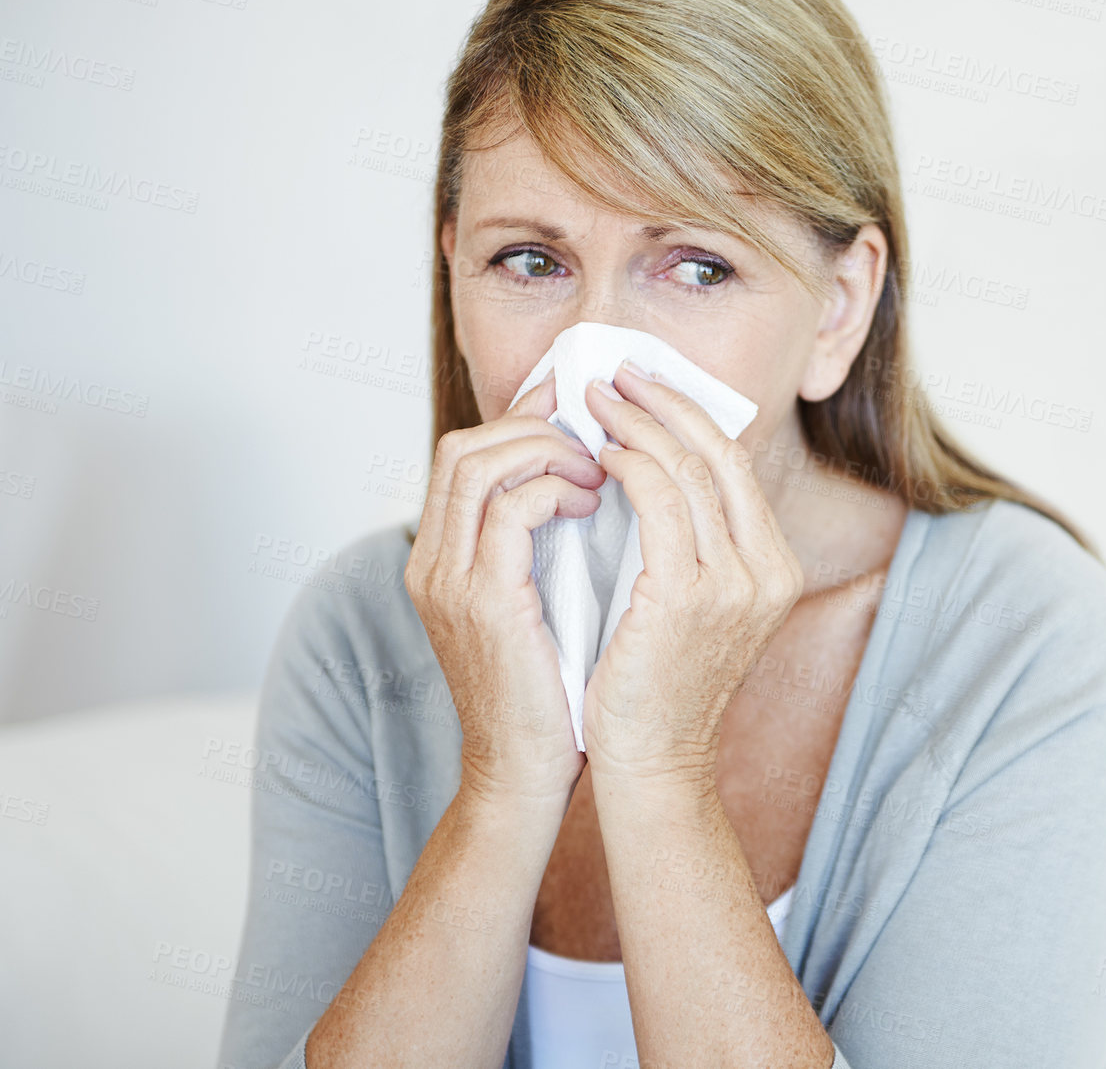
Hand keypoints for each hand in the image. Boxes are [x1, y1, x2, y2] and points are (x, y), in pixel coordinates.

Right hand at [403, 370, 606, 811]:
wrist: (527, 771)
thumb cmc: (551, 689)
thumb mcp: (540, 600)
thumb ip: (546, 542)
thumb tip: (593, 477)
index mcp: (442, 558)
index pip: (462, 453)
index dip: (520, 418)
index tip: (575, 406)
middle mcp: (433, 563)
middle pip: (461, 446)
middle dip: (534, 424)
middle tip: (596, 434)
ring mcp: (450, 581)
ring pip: (478, 465)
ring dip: (547, 452)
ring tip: (599, 472)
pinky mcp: (483, 602)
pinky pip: (509, 512)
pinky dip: (554, 492)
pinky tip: (592, 506)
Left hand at [577, 359, 803, 787]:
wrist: (652, 762)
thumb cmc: (654, 684)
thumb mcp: (692, 605)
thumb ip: (689, 544)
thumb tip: (650, 469)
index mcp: (773, 567)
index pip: (735, 466)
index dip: (689, 416)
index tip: (643, 386)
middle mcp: (767, 571)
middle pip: (720, 454)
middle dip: (664, 403)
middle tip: (614, 374)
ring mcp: (735, 584)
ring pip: (689, 469)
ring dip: (638, 425)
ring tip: (594, 404)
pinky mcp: (690, 597)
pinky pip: (660, 504)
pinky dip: (630, 467)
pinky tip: (599, 457)